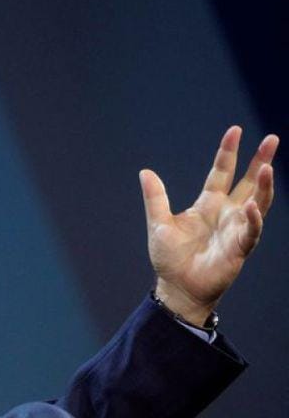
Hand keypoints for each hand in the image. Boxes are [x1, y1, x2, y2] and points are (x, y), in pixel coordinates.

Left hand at [140, 126, 276, 325]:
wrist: (177, 287)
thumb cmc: (170, 258)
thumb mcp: (159, 224)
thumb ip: (155, 198)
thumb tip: (145, 171)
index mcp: (208, 204)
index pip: (222, 172)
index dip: (228, 152)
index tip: (235, 130)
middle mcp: (226, 213)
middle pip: (248, 182)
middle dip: (260, 161)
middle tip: (272, 138)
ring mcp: (235, 229)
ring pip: (257, 202)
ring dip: (264, 186)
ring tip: (268, 167)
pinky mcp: (239, 248)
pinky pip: (250, 231)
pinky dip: (252, 218)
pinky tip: (251, 205)